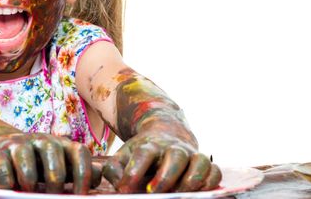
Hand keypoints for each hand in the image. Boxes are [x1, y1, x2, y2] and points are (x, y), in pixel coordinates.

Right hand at [0, 133, 100, 193]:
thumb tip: (101, 176)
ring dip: (28, 182)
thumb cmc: (37, 161)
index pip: (80, 152)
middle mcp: (42, 140)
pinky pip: (3, 168)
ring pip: (26, 161)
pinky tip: (8, 188)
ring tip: (28, 192)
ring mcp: (19, 143)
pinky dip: (7, 183)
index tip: (80, 197)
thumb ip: (79, 169)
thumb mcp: (60, 164)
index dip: (83, 174)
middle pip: (53, 155)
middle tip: (51, 196)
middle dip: (54, 181)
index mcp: (62, 145)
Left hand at [103, 133, 221, 192]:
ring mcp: (191, 154)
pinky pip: (214, 171)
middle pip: (175, 156)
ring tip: (178, 194)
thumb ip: (114, 171)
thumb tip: (121, 187)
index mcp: (150, 145)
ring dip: (190, 180)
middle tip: (153, 193)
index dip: (135, 171)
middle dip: (165, 177)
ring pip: (200, 162)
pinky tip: (197, 193)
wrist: (164, 134)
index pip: (144, 153)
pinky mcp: (205, 163)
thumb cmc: (141, 153)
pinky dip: (209, 183)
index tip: (126, 188)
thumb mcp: (123, 157)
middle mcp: (173, 147)